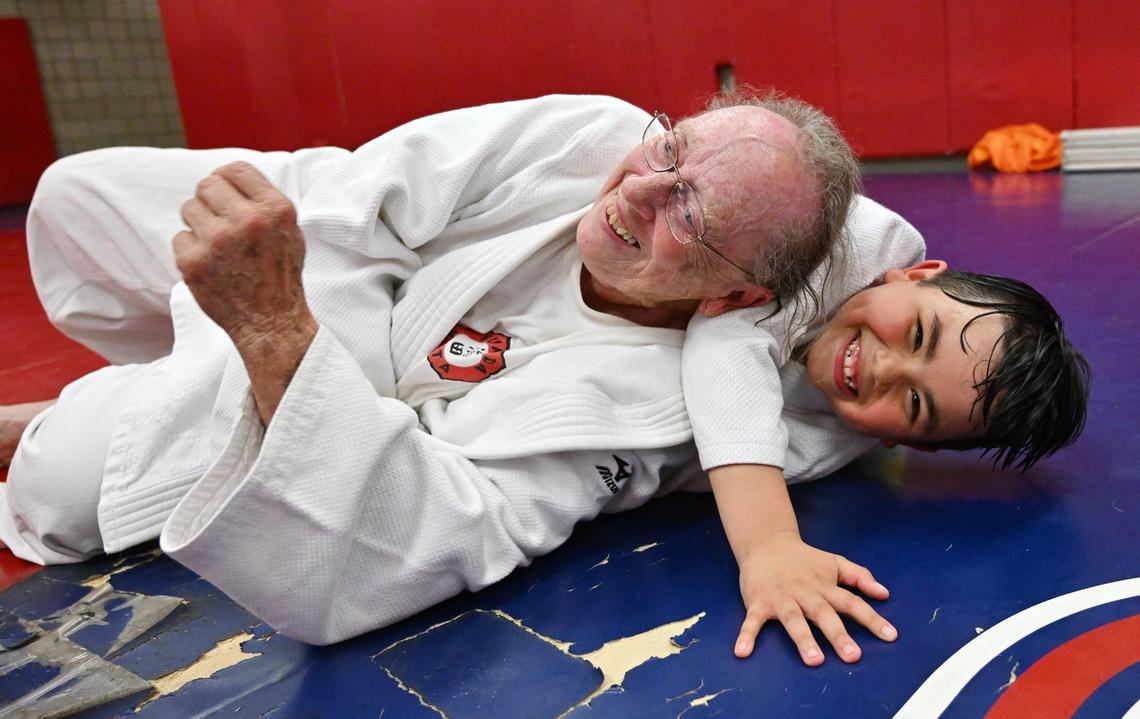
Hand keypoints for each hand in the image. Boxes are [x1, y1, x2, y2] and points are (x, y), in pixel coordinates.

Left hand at [174, 161, 314, 342]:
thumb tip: (227, 176)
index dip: (226, 178)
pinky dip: (191, 250)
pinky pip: (179, 237)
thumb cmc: (280, 275)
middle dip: (210, 200)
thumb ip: (264, 201)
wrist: (272, 323)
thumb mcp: (289, 231)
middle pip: (207, 184)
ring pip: (189, 208)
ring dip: (199, 224)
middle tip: (219, 220)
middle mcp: (247, 221)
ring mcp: (218, 241)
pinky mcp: (193, 262)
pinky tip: (211, 265)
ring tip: (218, 245)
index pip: (236, 170)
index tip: (225, 191)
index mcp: (275, 210)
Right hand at [734, 532, 895, 665]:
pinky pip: (752, 620)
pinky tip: (742, 652)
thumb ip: (860, 576)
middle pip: (823, 614)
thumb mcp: (835, 562)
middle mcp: (805, 593)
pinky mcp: (758, 602)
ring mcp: (780, 598)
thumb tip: (884, 593)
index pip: (852, 602)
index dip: (872, 619)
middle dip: (838, 635)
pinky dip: (747, 635)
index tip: (890, 636)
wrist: (766, 543)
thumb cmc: (804, 559)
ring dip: (802, 639)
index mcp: (825, 586)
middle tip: (852, 656)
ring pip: (793, 619)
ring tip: (813, 660)